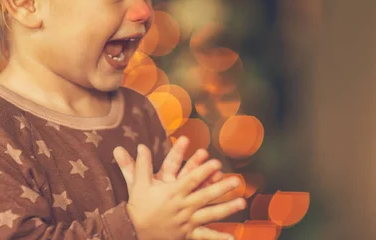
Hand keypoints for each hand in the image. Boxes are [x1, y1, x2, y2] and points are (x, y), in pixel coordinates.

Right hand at [116, 144, 242, 239]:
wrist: (133, 230)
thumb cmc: (138, 205)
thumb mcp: (138, 183)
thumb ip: (141, 164)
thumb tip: (141, 145)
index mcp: (171, 193)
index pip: (191, 180)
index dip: (204, 170)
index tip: (216, 162)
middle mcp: (182, 207)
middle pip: (204, 196)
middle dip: (221, 188)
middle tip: (236, 181)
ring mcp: (186, 221)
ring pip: (209, 214)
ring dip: (227, 208)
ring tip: (242, 202)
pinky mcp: (187, 233)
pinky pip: (204, 236)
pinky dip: (218, 238)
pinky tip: (232, 238)